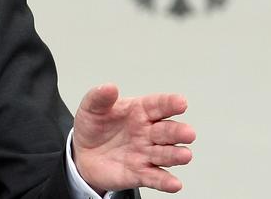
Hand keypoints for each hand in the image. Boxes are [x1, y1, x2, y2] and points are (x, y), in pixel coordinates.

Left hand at [73, 84, 195, 193]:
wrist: (82, 154)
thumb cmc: (94, 126)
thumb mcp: (91, 108)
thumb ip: (99, 97)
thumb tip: (109, 87)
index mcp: (140, 112)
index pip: (158, 105)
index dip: (170, 103)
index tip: (181, 102)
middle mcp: (148, 133)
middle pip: (167, 131)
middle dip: (178, 132)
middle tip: (188, 133)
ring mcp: (146, 154)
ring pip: (166, 155)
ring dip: (176, 155)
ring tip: (184, 155)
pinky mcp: (140, 174)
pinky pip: (155, 178)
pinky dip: (165, 181)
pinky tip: (174, 183)